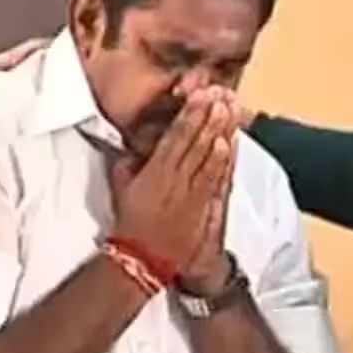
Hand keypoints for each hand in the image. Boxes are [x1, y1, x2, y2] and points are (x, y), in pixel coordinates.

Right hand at [109, 86, 237, 277]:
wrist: (143, 259)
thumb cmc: (130, 224)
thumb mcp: (122, 188)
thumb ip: (128, 165)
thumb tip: (134, 148)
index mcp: (155, 171)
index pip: (176, 136)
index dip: (190, 114)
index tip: (201, 95)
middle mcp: (175, 179)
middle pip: (196, 142)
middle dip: (210, 116)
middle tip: (222, 94)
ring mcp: (191, 193)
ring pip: (208, 157)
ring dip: (220, 132)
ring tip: (230, 110)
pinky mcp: (202, 206)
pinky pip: (215, 179)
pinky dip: (223, 162)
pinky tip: (228, 145)